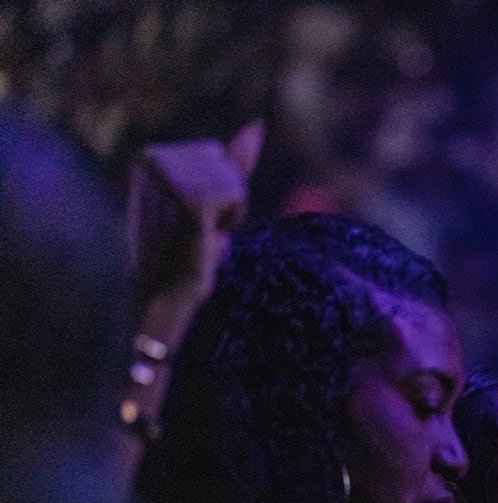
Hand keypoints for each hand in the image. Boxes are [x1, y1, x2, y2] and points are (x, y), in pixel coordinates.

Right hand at [128, 121, 261, 306]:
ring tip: (201, 231)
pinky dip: (232, 219)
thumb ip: (233, 161)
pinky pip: (237, 196)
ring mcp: (169, 178)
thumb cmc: (187, 248)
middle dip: (225, 197)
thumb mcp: (210, 197)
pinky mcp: (190, 199)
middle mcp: (152, 158)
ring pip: (234, 179)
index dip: (216, 188)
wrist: (166, 292)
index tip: (191, 214)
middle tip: (198, 226)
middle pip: (226, 161)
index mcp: (148, 156)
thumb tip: (257, 125)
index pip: (215, 153)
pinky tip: (206, 235)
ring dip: (230, 210)